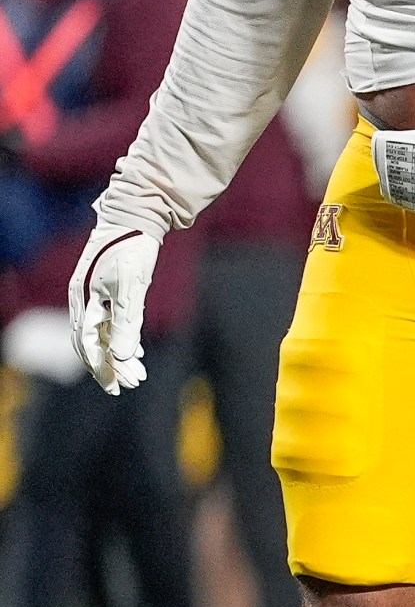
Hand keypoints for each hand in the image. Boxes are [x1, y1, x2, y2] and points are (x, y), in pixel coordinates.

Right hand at [66, 225, 158, 394]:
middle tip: (131, 386)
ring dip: (119, 355)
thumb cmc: (131, 251)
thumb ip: (126, 323)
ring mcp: (94, 295)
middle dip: (111, 367)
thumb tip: (121, 357)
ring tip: (138, 375)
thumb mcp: (132, 289)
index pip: (87, 343)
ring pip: (102, 333)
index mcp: (84, 300)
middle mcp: (84, 300)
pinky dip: (122, 338)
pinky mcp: (107, 290)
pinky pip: (109, 321)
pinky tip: (135, 352)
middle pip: (92, 342)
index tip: (116, 387)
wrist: (134, 218)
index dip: (101, 367)